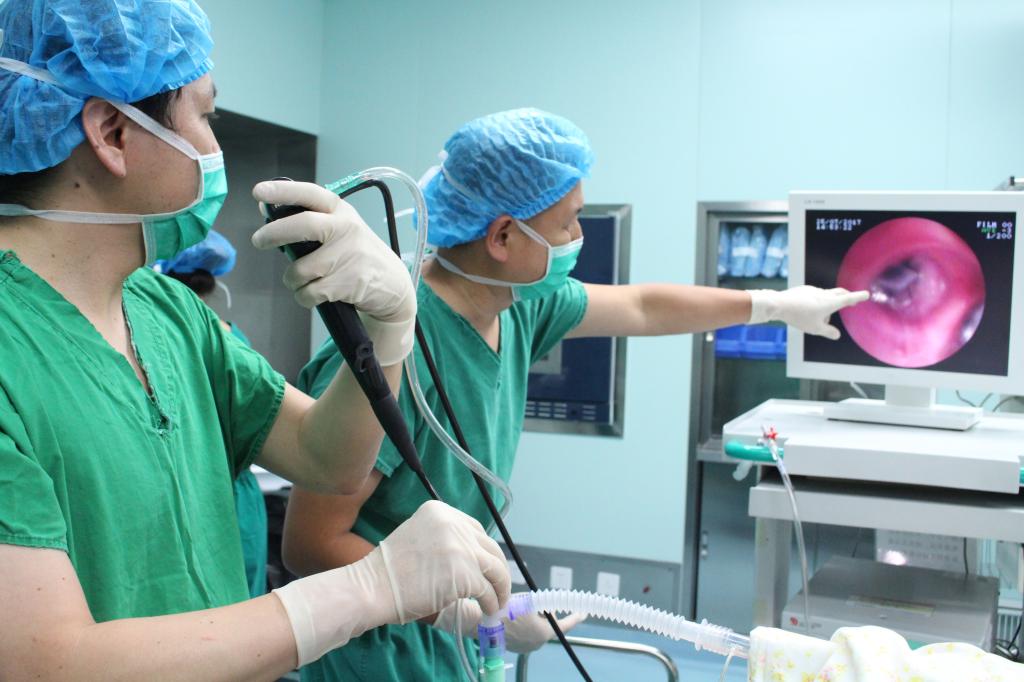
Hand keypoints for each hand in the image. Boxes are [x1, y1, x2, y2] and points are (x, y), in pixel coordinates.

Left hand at [251, 180, 415, 363]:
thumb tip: (265, 209)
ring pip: (299, 270)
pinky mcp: (347, 283)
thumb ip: (308, 219)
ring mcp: (348, 256)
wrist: (393, 286)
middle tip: (259, 241)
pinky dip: (304, 297)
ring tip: (302, 280)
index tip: (259, 192)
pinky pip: (308, 293)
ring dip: (292, 280)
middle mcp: (346, 229)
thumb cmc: (358, 254)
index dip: (283, 191)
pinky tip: (315, 293)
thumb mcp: (341, 229)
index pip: (310, 195)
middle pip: (303, 225)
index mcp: (342, 212)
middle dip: (273, 233)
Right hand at [376, 501, 509, 621]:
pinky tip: (487, 609)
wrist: (373, 587)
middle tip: (498, 587)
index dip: (482, 550)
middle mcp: (454, 523)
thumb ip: (443, 540)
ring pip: (495, 568)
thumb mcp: (418, 538)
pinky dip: (491, 601)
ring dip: (499, 587)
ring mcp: (461, 547)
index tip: (485, 566)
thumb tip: (470, 558)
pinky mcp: (466, 572)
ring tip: (496, 602)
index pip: (474, 529)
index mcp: (440, 511)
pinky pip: (487, 589)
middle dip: (496, 569)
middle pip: (489, 546)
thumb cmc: (389, 571)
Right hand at [434, 597, 584, 653]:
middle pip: (548, 625)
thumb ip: (543, 606)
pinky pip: (525, 633)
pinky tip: (512, 617)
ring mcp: (525, 647)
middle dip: (543, 613)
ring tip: (518, 609)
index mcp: (544, 634)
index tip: (583, 614)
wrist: (483, 623)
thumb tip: (548, 609)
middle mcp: (537, 644)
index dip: (575, 618)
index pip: (565, 626)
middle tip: (534, 603)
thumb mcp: (529, 602)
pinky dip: (523, 624)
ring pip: (536, 628)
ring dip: (532, 618)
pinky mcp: (515, 647)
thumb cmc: (507, 610)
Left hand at [748, 286, 867, 338]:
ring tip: (816, 317)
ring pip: (825, 296)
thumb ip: (828, 332)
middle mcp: (823, 294)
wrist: (779, 304)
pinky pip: (814, 295)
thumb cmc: (798, 316)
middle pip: (840, 293)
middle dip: (847, 297)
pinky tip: (805, 310)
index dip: (858, 297)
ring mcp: (813, 290)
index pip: (848, 299)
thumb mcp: (815, 328)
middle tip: (851, 301)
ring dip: (827, 304)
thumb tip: (837, 335)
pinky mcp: (804, 289)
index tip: (866, 294)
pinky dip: (816, 302)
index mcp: (829, 303)